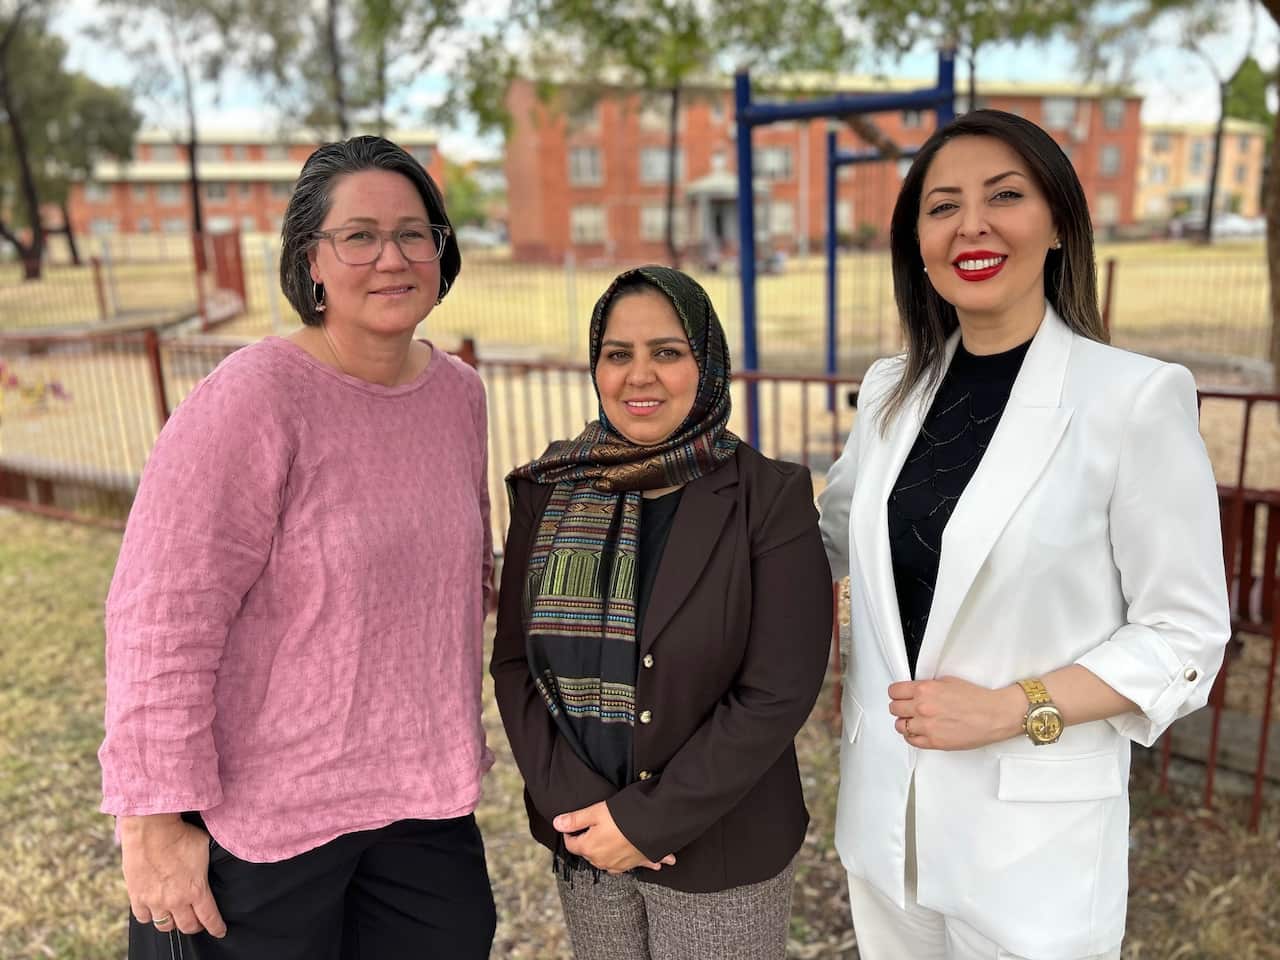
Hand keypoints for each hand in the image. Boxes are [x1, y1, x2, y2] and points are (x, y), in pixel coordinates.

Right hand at [120, 814, 226, 937]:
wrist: (151, 828)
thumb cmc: (181, 834)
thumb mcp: (206, 847)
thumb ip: (211, 863)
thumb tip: (219, 862)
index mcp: (196, 890)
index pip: (209, 918)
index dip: (216, 928)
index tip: (220, 931)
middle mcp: (175, 900)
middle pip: (188, 926)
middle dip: (196, 926)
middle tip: (198, 921)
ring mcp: (154, 900)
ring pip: (166, 926)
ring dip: (173, 923)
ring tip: (177, 915)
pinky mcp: (137, 896)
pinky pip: (144, 917)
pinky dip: (150, 916)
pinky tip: (155, 909)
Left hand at [553, 801, 676, 874]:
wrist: (652, 826)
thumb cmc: (622, 817)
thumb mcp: (594, 813)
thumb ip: (574, 819)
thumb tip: (557, 823)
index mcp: (588, 849)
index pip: (571, 844)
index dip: (570, 832)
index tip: (573, 824)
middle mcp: (601, 861)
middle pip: (588, 851)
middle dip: (588, 840)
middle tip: (594, 825)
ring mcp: (618, 865)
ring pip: (606, 858)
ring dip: (606, 850)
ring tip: (611, 839)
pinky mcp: (633, 864)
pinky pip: (628, 863)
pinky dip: (630, 859)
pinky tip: (637, 858)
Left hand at [888, 677, 1024, 750]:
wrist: (994, 715)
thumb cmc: (976, 698)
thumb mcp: (947, 681)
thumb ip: (927, 687)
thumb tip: (913, 691)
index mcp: (925, 690)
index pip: (894, 691)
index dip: (897, 693)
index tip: (900, 695)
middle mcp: (922, 708)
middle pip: (894, 708)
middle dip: (900, 707)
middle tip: (908, 707)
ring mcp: (927, 726)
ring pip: (900, 726)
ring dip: (905, 722)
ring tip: (915, 720)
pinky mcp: (934, 742)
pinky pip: (911, 741)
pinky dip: (912, 736)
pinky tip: (920, 731)